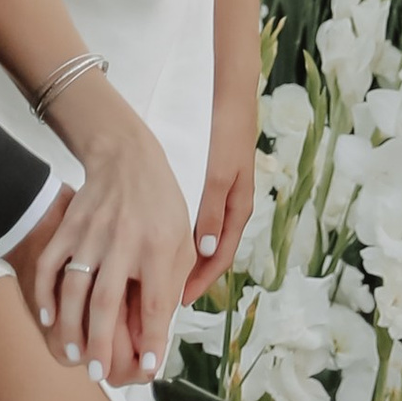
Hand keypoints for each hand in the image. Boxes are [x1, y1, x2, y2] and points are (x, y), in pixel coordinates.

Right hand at [24, 79, 196, 386]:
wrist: (127, 158)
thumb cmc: (161, 205)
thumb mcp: (182, 240)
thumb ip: (174, 283)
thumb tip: (160, 328)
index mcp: (159, 246)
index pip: (155, 300)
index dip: (152, 336)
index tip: (149, 366)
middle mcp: (123, 241)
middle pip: (107, 300)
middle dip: (101, 341)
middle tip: (99, 372)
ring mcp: (91, 234)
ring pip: (75, 289)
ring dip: (72, 327)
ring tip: (73, 356)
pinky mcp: (69, 228)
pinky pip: (50, 267)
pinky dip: (46, 296)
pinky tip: (49, 321)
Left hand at [183, 95, 258, 299]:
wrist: (232, 99)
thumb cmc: (227, 134)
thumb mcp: (218, 175)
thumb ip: (212, 212)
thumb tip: (207, 252)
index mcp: (238, 209)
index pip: (221, 258)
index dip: (202, 281)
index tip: (180, 301)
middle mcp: (232, 208)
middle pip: (213, 254)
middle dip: (193, 278)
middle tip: (168, 298)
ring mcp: (223, 198)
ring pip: (205, 240)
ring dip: (188, 261)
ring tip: (163, 278)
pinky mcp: (213, 186)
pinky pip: (199, 222)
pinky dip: (184, 238)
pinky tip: (164, 241)